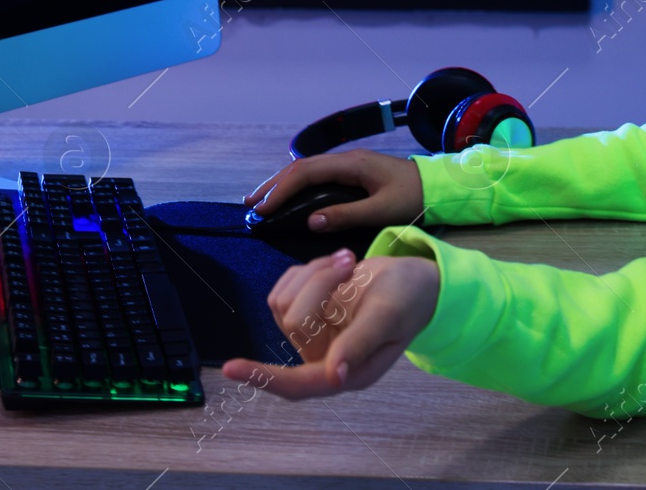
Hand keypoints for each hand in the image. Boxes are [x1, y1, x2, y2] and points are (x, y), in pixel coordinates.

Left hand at [222, 248, 439, 398]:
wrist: (414, 280)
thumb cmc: (408, 298)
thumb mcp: (388, 316)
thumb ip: (359, 344)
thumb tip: (335, 376)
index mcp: (348, 372)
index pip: (300, 384)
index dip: (265, 378)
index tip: (232, 368)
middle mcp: (325, 360)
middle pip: (294, 318)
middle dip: (320, 282)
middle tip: (351, 262)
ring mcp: (312, 338)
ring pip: (284, 301)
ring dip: (314, 273)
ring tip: (348, 263)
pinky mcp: (305, 315)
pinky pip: (284, 288)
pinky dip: (307, 270)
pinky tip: (335, 267)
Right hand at [243, 148, 422, 232]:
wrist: (440, 185)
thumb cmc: (415, 197)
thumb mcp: (383, 209)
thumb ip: (347, 215)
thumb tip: (310, 222)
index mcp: (350, 164)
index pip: (305, 173)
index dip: (281, 190)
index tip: (263, 209)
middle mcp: (345, 159)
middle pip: (300, 168)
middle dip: (273, 185)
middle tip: (251, 204)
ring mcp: (348, 164)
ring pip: (307, 170)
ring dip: (283, 184)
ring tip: (261, 200)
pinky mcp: (352, 172)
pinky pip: (316, 176)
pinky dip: (297, 185)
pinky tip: (290, 197)